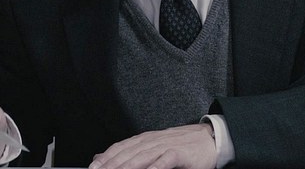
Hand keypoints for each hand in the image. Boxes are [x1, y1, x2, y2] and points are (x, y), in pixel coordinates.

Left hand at [89, 123, 215, 168]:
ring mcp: (166, 145)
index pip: (121, 147)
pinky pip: (165, 160)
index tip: (93, 167)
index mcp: (146, 139)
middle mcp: (153, 140)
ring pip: (142, 156)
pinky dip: (155, 167)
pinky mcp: (179, 153)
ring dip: (127, 166)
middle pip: (128, 153)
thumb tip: (103, 156)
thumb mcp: (155, 146)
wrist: (210, 139)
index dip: (106, 157)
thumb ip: (132, 152)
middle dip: (111, 165)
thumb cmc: (183, 146)